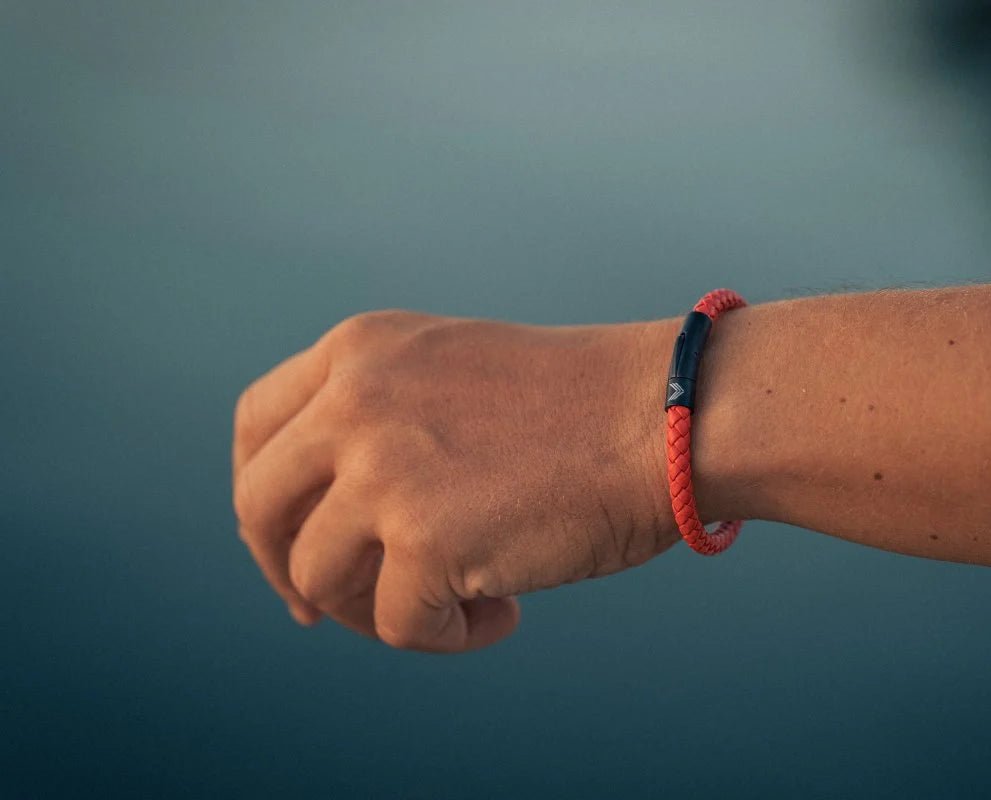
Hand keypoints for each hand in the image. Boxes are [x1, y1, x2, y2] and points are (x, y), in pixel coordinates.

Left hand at [232, 311, 682, 651]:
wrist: (671, 414)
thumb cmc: (585, 404)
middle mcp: (355, 400)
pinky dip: (446, 637)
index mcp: (361, 349)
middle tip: (329, 608)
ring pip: (320, 578)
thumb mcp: (452, 375)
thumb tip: (329, 522)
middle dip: (289, 570)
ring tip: (459, 601)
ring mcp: (384, 468)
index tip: (291, 538)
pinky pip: (398, 626)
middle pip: (260, 508)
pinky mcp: (425, 539)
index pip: (256, 426)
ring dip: (378, 610)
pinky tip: (503, 614)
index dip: (264, 495)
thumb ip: (381, 419)